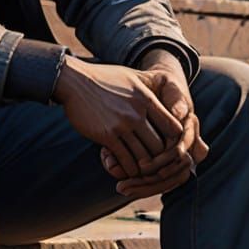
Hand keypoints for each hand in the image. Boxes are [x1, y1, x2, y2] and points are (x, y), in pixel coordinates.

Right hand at [53, 56, 185, 178]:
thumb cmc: (105, 78)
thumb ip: (152, 89)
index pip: (174, 128)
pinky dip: (129, 169)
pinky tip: (128, 170)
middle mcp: (137, 113)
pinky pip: (125, 161)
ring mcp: (121, 125)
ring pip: (145, 158)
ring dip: (145, 168)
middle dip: (161, 159)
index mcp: (147, 99)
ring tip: (143, 171)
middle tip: (158, 166)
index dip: (175, 141)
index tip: (168, 146)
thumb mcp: (133, 77)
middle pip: (161, 147)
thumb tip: (169, 100)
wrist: (74, 81)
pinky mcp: (106, 135)